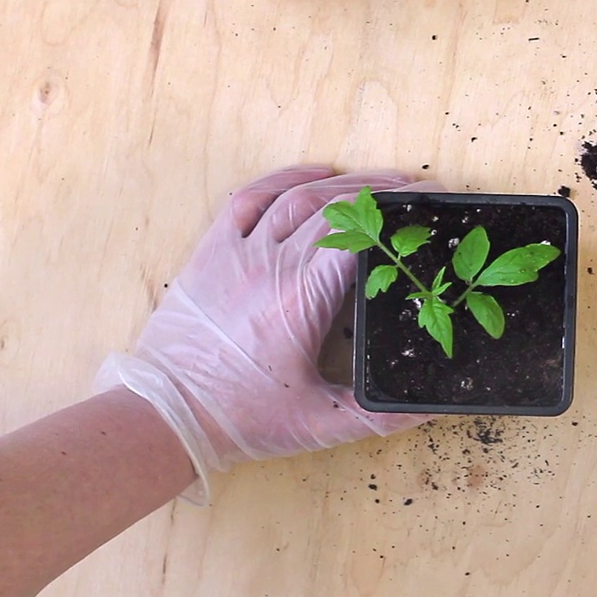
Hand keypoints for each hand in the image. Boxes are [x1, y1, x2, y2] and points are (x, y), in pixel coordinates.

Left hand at [98, 166, 439, 502]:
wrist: (163, 416)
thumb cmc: (239, 419)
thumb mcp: (320, 424)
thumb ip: (379, 416)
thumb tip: (427, 408)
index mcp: (303, 299)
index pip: (361, 236)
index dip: (401, 213)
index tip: (433, 204)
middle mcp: (272, 264)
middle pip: (337, 208)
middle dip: (383, 194)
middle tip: (420, 192)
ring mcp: (238, 253)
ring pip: (299, 197)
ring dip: (345, 182)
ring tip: (381, 181)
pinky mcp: (211, 252)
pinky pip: (250, 198)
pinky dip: (286, 178)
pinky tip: (316, 172)